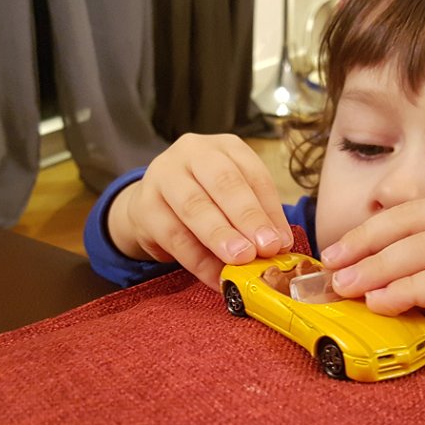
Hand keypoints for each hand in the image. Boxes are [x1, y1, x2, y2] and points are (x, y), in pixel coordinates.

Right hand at [107, 133, 293, 288]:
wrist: (151, 204)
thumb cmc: (203, 199)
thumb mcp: (232, 199)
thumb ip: (255, 217)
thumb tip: (278, 245)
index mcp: (225, 147)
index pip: (253, 175)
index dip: (270, 210)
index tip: (280, 241)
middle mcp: (193, 152)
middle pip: (224, 182)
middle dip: (247, 217)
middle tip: (263, 248)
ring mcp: (164, 175)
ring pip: (195, 206)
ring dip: (220, 236)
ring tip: (239, 260)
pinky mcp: (144, 205)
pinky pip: (174, 235)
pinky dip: (198, 261)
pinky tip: (215, 277)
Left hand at [319, 195, 424, 379]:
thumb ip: (423, 271)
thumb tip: (362, 276)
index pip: (414, 212)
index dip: (369, 230)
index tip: (333, 254)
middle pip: (417, 226)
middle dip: (368, 249)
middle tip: (333, 274)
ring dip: (384, 270)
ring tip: (350, 290)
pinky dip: (415, 290)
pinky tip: (387, 303)